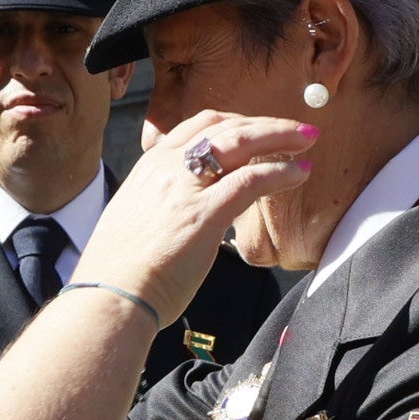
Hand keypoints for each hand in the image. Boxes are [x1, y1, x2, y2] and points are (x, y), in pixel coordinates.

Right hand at [77, 111, 312, 324]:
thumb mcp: (134, 218)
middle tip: (297, 129)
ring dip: (281, 137)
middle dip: (266, 124)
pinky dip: (280, 172)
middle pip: (226, 127)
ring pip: (242, 143)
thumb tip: (180, 211)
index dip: (236, 123)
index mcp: (150, 166)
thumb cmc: (120, 271)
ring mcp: (186, 188)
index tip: (257, 129)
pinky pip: (251, 180)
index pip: (199, 126)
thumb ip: (160, 203)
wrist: (110, 296)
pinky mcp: (205, 214)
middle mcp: (167, 167)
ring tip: (308, 141)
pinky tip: (298, 173)